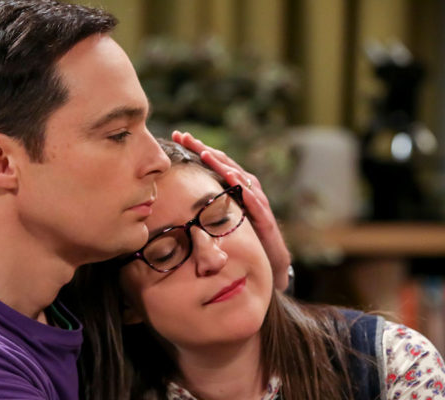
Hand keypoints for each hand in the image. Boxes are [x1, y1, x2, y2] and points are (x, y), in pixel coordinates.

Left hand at [172, 130, 290, 290]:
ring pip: (238, 176)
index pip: (214, 162)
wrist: (270, 261)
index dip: (196, 148)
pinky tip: (232, 179)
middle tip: (184, 136)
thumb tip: (174, 200)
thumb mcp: (221, 218)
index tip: (178, 136)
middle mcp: (247, 187)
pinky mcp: (264, 217)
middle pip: (224, 162)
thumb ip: (205, 206)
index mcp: (235, 186)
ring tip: (204, 153)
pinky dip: (243, 188)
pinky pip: (253, 200)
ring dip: (221, 164)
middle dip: (203, 148)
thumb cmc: (244, 237)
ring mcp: (256, 200)